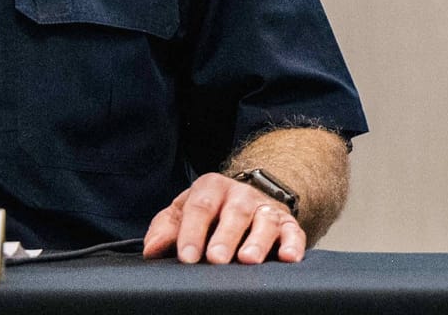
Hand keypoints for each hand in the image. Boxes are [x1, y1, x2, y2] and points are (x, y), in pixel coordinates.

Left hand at [142, 171, 305, 264]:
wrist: (246, 198)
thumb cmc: (209, 212)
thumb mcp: (182, 213)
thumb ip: (165, 229)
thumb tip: (152, 250)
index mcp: (211, 188)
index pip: (200, 207)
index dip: (192, 232)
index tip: (187, 257)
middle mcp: (241, 195)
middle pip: (235, 213)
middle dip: (226, 236)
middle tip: (216, 258)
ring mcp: (266, 208)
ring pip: (265, 221)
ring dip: (258, 240)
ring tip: (248, 260)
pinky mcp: (287, 223)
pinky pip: (294, 231)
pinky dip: (293, 244)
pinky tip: (288, 257)